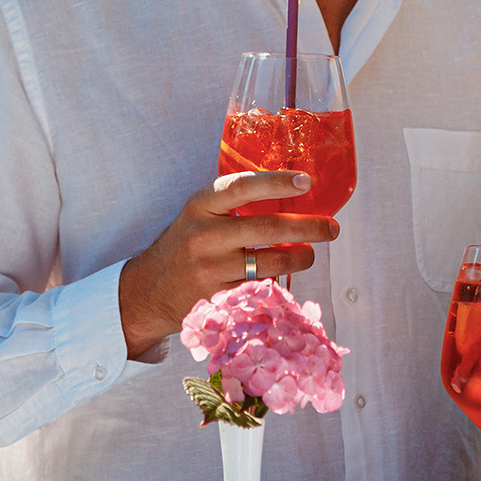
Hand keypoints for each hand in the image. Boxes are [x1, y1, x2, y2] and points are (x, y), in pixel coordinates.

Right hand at [117, 170, 340, 357]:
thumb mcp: (199, 214)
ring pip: (273, 263)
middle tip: (331, 227)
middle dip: (309, 227)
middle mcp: (204, 236)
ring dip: (302, 257)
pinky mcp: (220, 300)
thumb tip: (292, 192)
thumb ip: (233, 203)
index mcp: (200, 206)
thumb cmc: (185, 245)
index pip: (242, 187)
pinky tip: (284, 276)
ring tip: (309, 253)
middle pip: (269, 228)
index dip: (277, 182)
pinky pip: (263, 288)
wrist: (148, 291)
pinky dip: (280, 281)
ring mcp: (211, 271)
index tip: (306, 180)